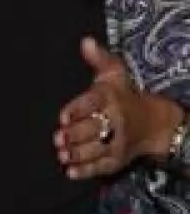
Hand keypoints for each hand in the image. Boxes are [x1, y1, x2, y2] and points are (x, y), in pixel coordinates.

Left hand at [55, 37, 178, 178]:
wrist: (155, 122)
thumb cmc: (125, 95)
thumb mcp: (114, 75)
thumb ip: (98, 60)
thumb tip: (85, 41)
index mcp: (111, 98)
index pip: (94, 103)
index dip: (78, 109)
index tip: (63, 116)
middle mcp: (116, 121)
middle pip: (94, 129)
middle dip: (75, 134)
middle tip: (58, 138)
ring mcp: (117, 142)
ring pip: (96, 150)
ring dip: (78, 154)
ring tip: (62, 155)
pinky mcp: (118, 160)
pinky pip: (102, 167)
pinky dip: (86, 171)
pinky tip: (71, 172)